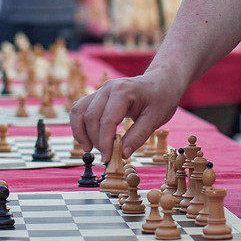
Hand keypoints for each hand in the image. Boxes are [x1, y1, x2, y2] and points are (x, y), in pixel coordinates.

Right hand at [70, 69, 184, 162]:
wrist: (160, 82)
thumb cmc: (161, 98)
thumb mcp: (155, 119)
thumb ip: (138, 136)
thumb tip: (122, 154)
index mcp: (123, 91)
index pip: (107, 120)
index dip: (105, 142)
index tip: (107, 158)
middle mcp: (108, 88)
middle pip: (91, 117)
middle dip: (95, 140)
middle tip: (106, 156)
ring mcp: (101, 90)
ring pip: (80, 111)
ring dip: (81, 132)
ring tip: (89, 149)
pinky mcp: (98, 95)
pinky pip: (80, 108)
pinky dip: (79, 124)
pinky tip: (85, 138)